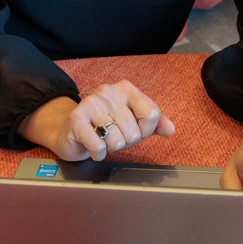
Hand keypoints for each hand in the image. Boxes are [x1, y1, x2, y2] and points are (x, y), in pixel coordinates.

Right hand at [23, 80, 175, 161]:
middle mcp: (109, 91)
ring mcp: (92, 103)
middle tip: (113, 135)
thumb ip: (155, 123)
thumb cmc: (106, 126)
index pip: (152, 114)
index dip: (145, 130)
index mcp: (127, 89)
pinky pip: (99, 146)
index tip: (135, 130)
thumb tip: (171, 128)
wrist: (71, 132)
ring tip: (102, 138)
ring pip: (117, 141)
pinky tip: (93, 146)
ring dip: (110, 148)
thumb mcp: (134, 122)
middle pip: (134, 132)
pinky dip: (98, 153)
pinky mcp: (77, 118)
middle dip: (125, 141)